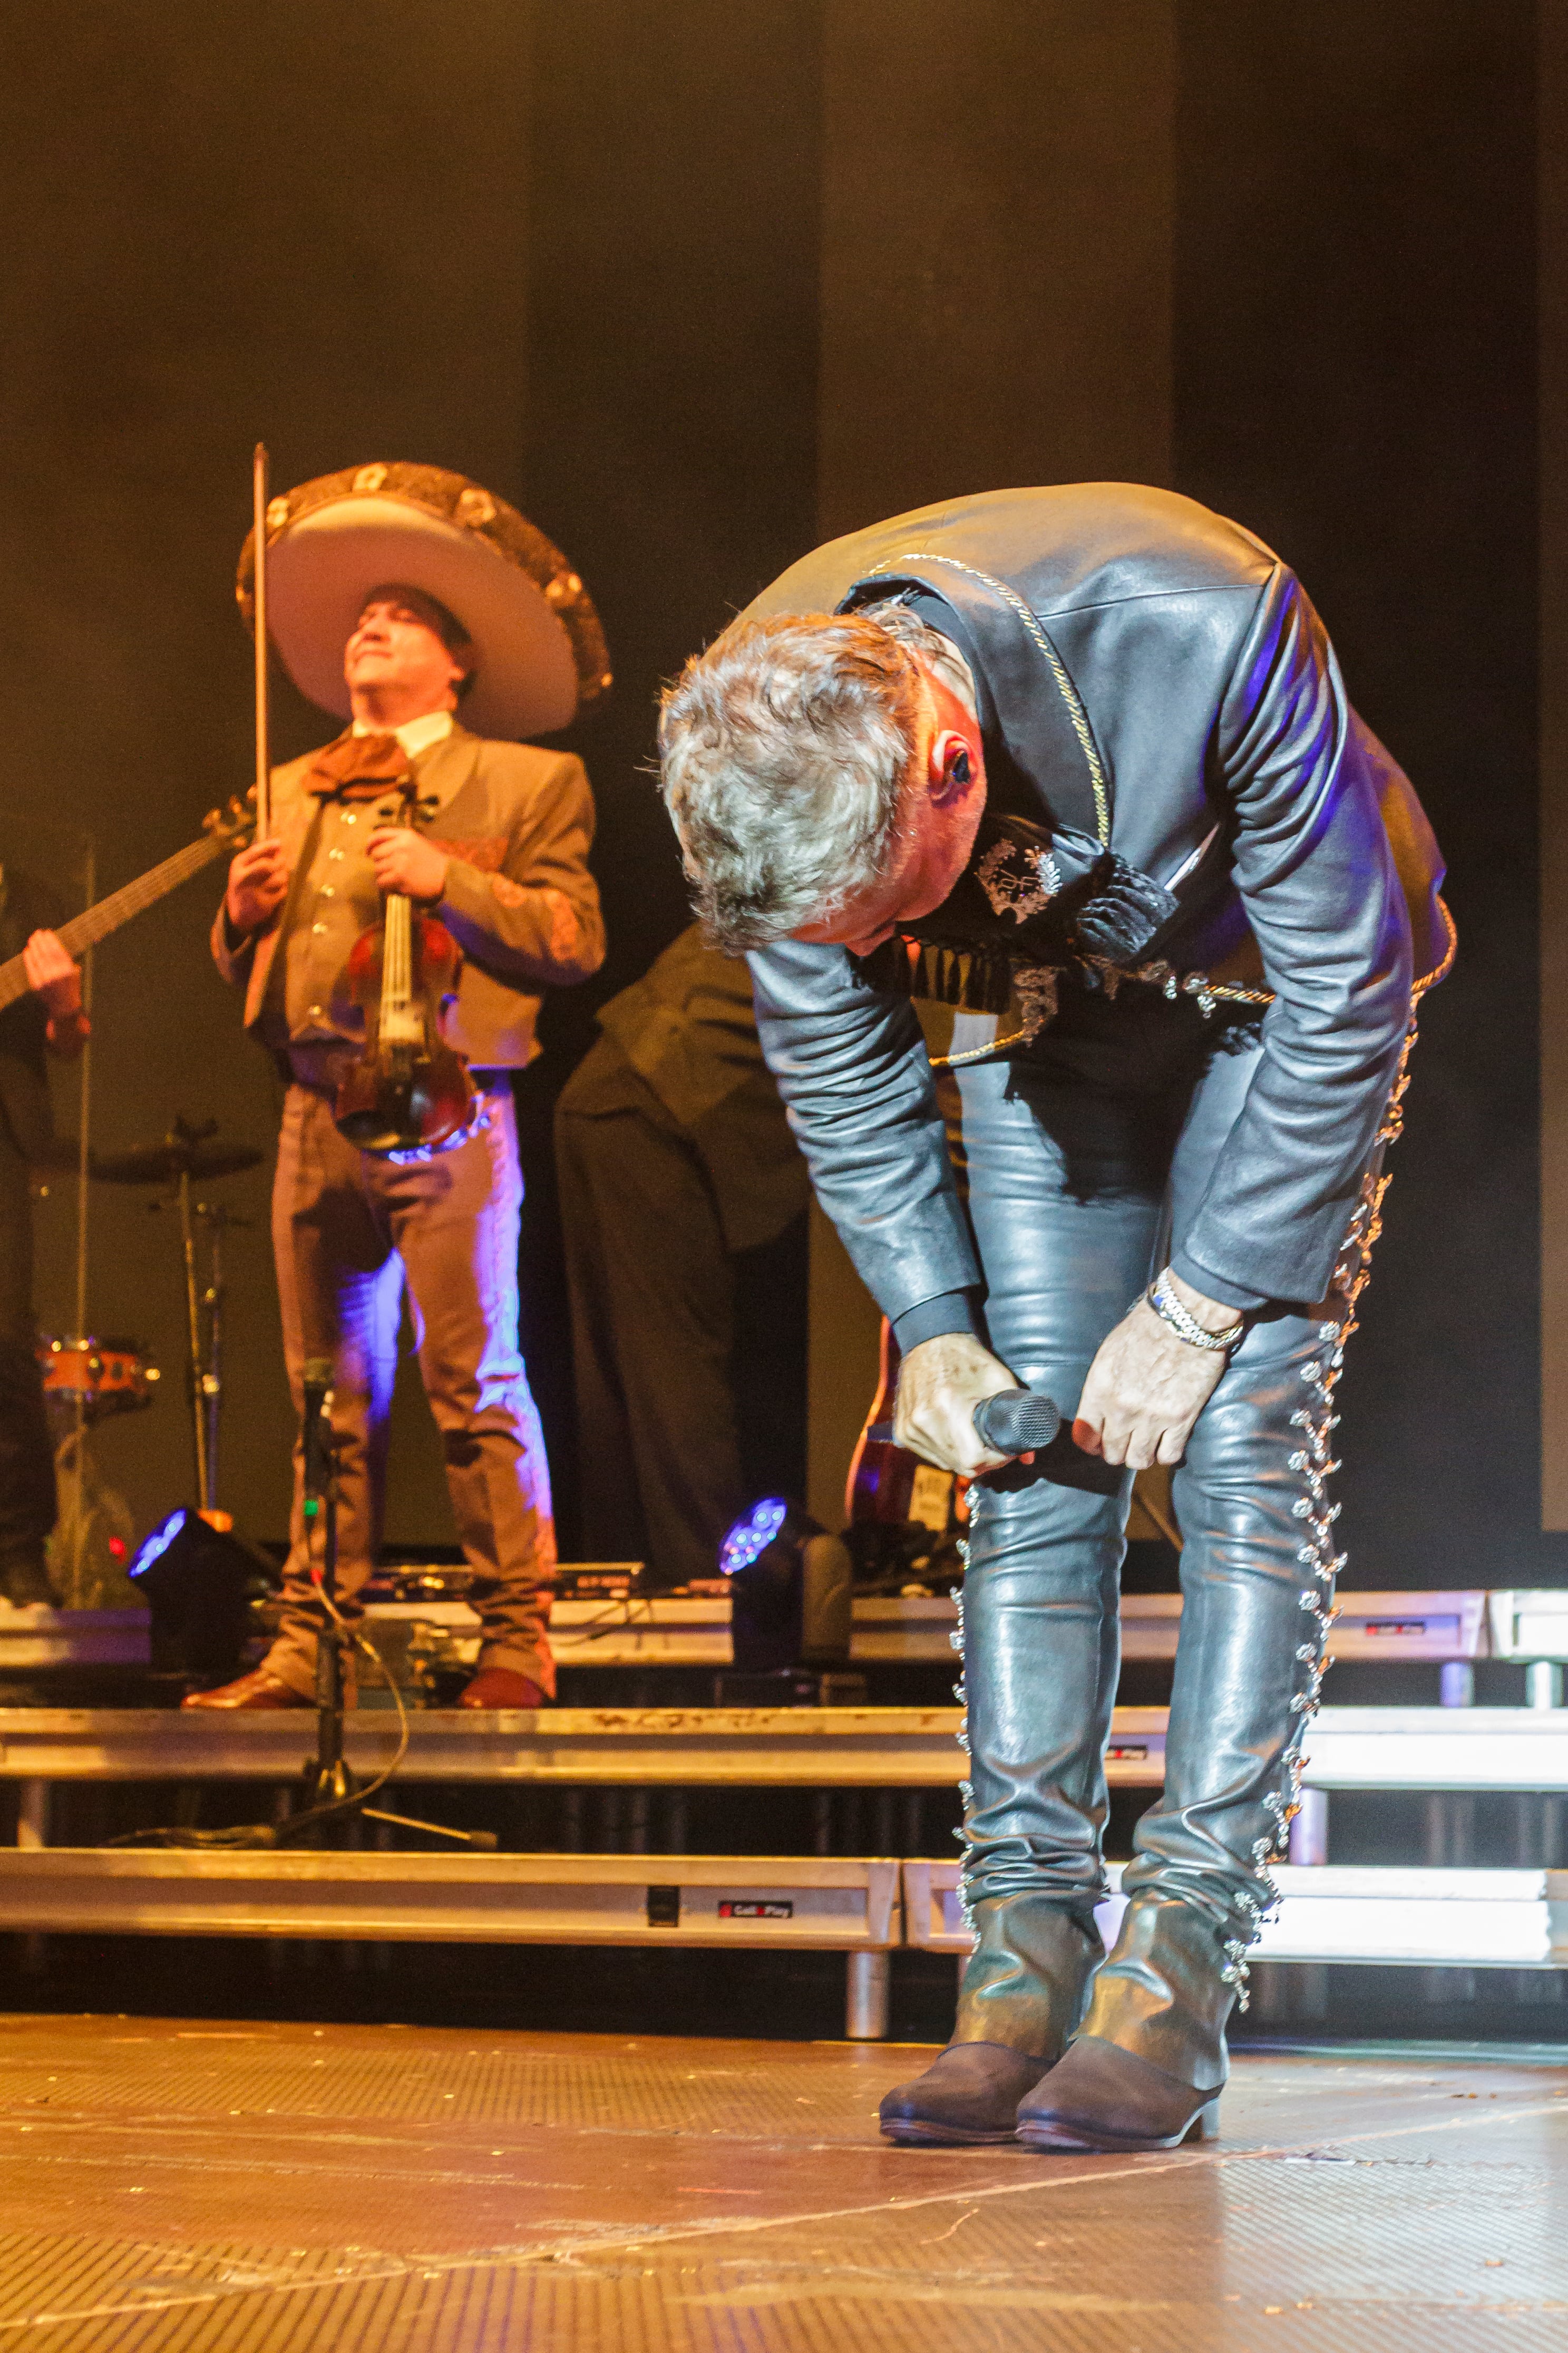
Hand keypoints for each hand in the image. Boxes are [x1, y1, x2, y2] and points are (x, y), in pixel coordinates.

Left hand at [23, 930, 81, 1019]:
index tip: (47, 932)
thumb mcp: (74, 974)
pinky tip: (27, 951)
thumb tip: (54, 944)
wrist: (64, 1007)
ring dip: (35, 947)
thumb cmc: (70, 988)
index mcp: (68, 970)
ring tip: (32, 939)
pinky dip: (28, 959)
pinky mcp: (37, 985)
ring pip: (38, 959)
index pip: (58, 951)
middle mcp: (57, 974)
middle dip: (42, 941)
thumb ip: (67, 960)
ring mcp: (46, 980)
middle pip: (47, 953)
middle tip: (38, 932)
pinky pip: (31, 968)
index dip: (51, 940)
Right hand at [226, 839, 288, 934]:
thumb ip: (259, 856)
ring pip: (279, 878)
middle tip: (284, 861)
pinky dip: (283, 888)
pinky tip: (278, 889)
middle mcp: (243, 879)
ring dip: (284, 876)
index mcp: (238, 866)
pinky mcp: (264, 904)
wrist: (238, 911)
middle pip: (268, 865)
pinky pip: (282, 891)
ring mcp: (253, 892)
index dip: (269, 846)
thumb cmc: (244, 883)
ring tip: (281, 876)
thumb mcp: (245, 868)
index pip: (254, 852)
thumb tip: (278, 844)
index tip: (280, 843)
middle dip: (280, 862)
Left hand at [368, 826, 447, 902]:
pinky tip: (396, 886)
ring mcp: (400, 861)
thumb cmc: (432, 862)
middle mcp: (401, 846)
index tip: (367, 852)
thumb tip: (375, 848)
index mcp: (406, 835)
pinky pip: (381, 881)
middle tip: (391, 869)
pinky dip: (386, 885)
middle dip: (380, 863)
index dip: (370, 844)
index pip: (379, 835)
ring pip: (377, 869)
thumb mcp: (417, 843)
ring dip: (384, 875)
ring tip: (396, 878)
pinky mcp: (399, 877)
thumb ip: (398, 842)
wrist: (447, 877)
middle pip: (376, 854)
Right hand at [894, 1331, 1024, 1475]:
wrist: (929, 1343)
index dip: (995, 1459)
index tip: (1004, 1448)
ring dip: (964, 1457)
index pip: (973, 1459)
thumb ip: (1018, 1415)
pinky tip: (956, 1433)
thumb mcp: (998, 1380)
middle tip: (994, 1446)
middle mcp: (923, 1422)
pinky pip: (931, 1455)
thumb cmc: (966, 1358)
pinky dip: (947, 1451)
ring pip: (946, 1463)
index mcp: (947, 1407)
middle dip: (983, 1462)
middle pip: (960, 1466)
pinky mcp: (903, 1431)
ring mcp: (909, 1428)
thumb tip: (1029, 1455)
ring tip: (975, 1437)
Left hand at [1074, 1274, 1239, 1467]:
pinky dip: (1166, 1453)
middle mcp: (1122, 1408)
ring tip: (1147, 1443)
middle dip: (1117, 1450)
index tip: (1099, 1442)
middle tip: (1126, 1440)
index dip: (1092, 1444)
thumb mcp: (1108, 1354)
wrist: (1184, 1320)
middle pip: (1112, 1453)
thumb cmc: (1146, 1330)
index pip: (1085, 1437)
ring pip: (1138, 1461)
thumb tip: (1097, 1415)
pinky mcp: (1181, 1419)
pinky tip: (1167, 1441)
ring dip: (1141, 1455)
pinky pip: (1169, 1456)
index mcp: (1100, 1390)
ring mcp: (1152, 1417)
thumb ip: (1099, 1388)